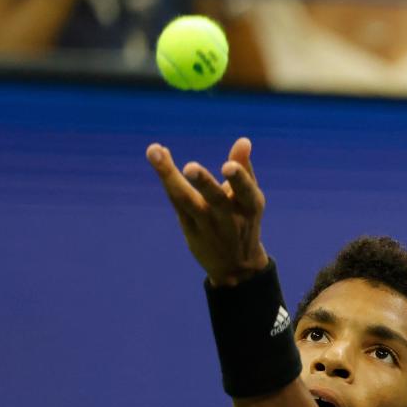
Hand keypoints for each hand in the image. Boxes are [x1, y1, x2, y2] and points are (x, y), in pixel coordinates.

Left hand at [145, 137, 268, 285]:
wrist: (236, 266)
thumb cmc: (243, 221)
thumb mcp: (250, 199)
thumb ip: (244, 169)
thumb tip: (244, 140)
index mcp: (251, 207)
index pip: (246, 192)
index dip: (239, 179)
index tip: (228, 165)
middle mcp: (229, 218)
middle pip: (216, 200)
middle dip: (204, 183)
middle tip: (190, 167)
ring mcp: (207, 225)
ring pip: (186, 200)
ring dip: (170, 176)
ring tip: (156, 152)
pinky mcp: (190, 229)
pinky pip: (176, 202)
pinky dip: (166, 178)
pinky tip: (157, 156)